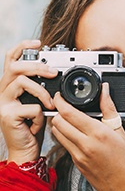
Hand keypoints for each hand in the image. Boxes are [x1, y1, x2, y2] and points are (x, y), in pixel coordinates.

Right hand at [0, 40, 57, 163]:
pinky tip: (39, 122)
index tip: (38, 43)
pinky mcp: (7, 115)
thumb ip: (40, 87)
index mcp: (11, 85)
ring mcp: (3, 103)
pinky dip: (40, 114)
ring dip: (42, 92)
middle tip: (53, 73)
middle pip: (16, 67)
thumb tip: (53, 73)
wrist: (26, 148)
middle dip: (38, 66)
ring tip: (51, 105)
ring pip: (22, 82)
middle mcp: (3, 91)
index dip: (22, 47)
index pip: (11, 59)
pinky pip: (30, 106)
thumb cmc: (33, 123)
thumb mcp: (37, 101)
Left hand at [52, 83, 124, 190]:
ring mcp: (78, 155)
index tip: (60, 95)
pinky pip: (64, 144)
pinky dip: (65, 134)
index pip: (69, 113)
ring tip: (69, 117)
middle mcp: (84, 145)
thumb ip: (109, 108)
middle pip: (57, 122)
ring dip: (59, 122)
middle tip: (65, 105)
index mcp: (97, 134)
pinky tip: (76, 132)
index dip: (60, 101)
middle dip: (58, 110)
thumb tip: (105, 91)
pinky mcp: (75, 163)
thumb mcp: (121, 131)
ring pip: (57, 133)